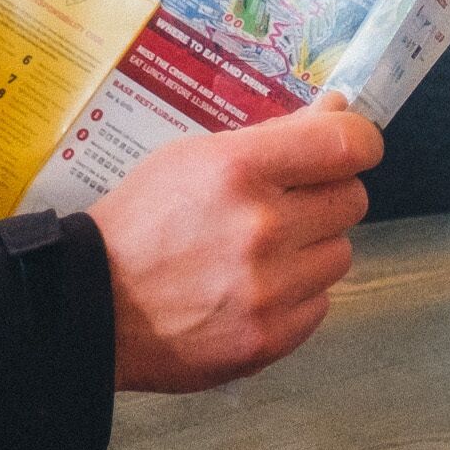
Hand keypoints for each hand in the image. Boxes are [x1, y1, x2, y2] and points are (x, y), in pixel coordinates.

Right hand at [87, 97, 383, 392]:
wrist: (91, 306)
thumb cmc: (140, 223)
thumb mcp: (192, 158)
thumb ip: (273, 137)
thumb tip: (339, 112)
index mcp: (239, 170)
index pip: (347, 145)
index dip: (358, 142)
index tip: (348, 148)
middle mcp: (262, 228)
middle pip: (352, 200)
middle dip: (325, 198)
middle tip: (285, 206)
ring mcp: (269, 289)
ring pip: (340, 255)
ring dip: (311, 251)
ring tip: (261, 255)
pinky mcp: (270, 338)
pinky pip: (320, 304)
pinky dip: (295, 297)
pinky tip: (253, 292)